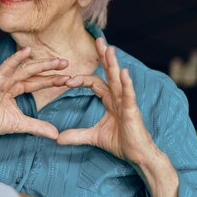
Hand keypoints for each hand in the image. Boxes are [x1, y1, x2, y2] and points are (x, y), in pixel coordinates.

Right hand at [0, 46, 69, 138]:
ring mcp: (3, 78)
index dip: (52, 80)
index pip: (37, 83)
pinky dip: (16, 58)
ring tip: (56, 61)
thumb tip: (55, 135)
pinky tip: (27, 51)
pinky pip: (7, 66)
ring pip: (25, 68)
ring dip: (41, 63)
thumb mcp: (20, 124)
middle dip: (50, 68)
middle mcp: (10, 81)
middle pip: (34, 72)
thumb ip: (37, 127)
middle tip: (67, 63)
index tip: (68, 78)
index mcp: (14, 89)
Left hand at [57, 38, 157, 164]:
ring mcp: (126, 103)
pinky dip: (127, 84)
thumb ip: (77, 135)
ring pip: (119, 79)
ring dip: (113, 64)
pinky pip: (129, 95)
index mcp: (110, 100)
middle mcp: (119, 97)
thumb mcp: (94, 137)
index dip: (81, 80)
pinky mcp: (132, 111)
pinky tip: (124, 73)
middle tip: (98, 39)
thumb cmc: (122, 143)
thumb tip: (57, 139)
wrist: (139, 156)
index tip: (66, 81)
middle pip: (109, 73)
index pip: (95, 83)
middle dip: (104, 57)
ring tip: (109, 49)